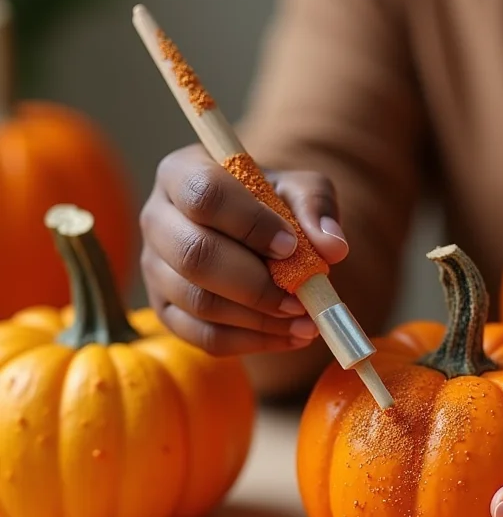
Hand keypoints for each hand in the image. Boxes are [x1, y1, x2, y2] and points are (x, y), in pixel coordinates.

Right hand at [140, 144, 348, 355]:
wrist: (252, 231)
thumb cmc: (272, 202)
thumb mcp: (299, 188)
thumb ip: (316, 207)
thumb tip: (333, 247)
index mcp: (181, 173)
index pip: (204, 195)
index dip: (251, 224)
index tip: (291, 245)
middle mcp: (156, 219)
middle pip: (194, 256)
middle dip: (255, 284)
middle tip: (300, 297)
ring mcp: (154, 269)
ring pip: (199, 303)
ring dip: (259, 319)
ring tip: (306, 320)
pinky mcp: (166, 311)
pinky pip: (204, 337)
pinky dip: (253, 343)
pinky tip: (291, 336)